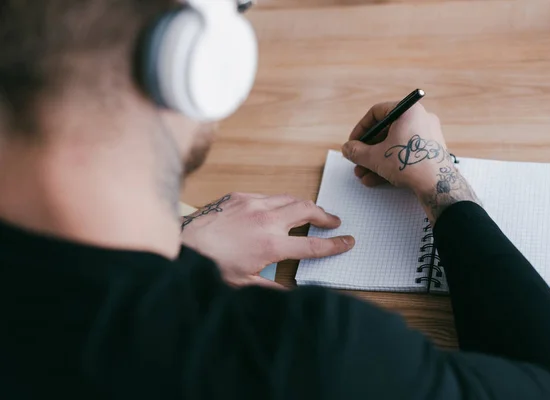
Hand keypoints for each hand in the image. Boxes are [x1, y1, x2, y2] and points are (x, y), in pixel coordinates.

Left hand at [181, 193, 354, 287]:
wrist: (183, 243)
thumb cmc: (211, 265)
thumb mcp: (243, 283)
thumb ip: (271, 286)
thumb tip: (289, 291)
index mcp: (272, 246)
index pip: (313, 246)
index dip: (334, 245)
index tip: (348, 241)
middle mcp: (267, 221)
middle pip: (307, 210)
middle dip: (325, 215)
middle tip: (333, 221)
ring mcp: (254, 204)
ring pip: (290, 198)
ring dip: (304, 204)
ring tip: (311, 211)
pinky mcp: (241, 196)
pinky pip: (269, 195)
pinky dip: (279, 201)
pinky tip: (278, 208)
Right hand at [342, 102, 478, 223]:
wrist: (437, 184)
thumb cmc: (408, 164)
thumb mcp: (375, 157)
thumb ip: (357, 151)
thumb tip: (346, 149)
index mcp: (408, 111)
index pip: (377, 113)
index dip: (360, 129)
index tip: (352, 143)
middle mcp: (420, 119)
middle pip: (385, 131)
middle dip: (367, 150)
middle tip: (357, 162)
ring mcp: (427, 136)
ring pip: (394, 145)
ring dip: (376, 160)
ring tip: (363, 175)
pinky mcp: (430, 151)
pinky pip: (405, 153)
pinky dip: (390, 164)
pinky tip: (375, 180)